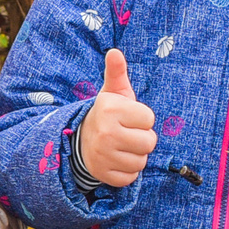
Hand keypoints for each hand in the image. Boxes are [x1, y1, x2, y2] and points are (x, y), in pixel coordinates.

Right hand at [77, 49, 155, 187]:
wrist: (78, 140)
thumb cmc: (106, 115)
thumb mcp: (111, 93)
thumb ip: (116, 72)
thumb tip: (115, 52)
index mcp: (109, 109)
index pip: (149, 119)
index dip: (141, 119)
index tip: (127, 118)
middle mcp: (105, 132)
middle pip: (149, 142)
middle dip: (142, 139)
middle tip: (126, 134)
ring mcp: (102, 155)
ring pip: (141, 161)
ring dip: (135, 155)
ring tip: (121, 147)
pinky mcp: (103, 174)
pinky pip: (131, 177)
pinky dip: (126, 171)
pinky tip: (116, 160)